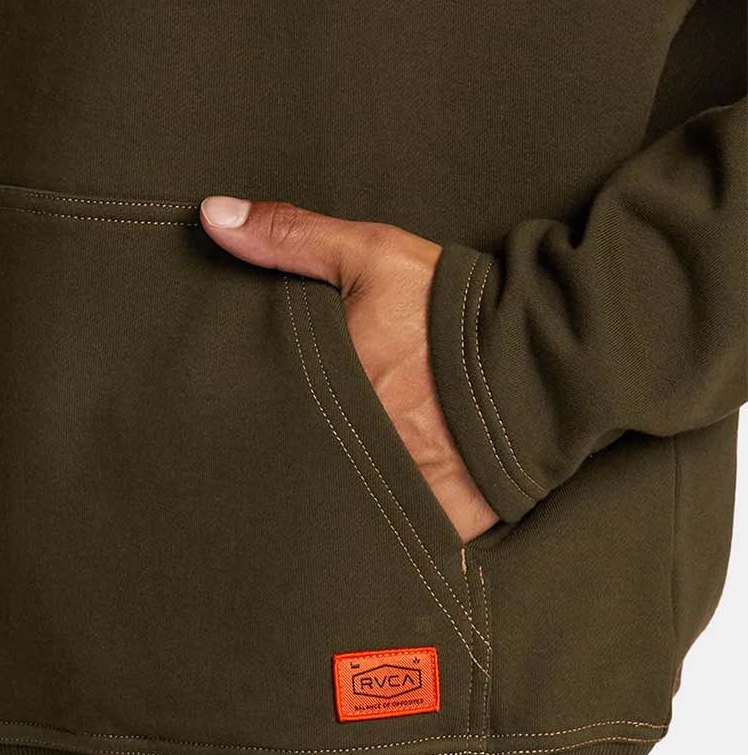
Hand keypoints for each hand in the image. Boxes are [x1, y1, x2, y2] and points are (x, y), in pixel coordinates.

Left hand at [199, 195, 498, 543]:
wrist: (544, 359)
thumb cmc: (452, 307)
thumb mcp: (372, 256)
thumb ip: (291, 238)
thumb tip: (210, 215)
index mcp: (328, 384)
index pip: (264, 409)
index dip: (256, 409)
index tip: (249, 408)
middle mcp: (355, 445)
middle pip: (297, 462)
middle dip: (291, 456)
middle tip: (287, 448)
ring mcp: (396, 490)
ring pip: (338, 506)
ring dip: (330, 496)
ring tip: (324, 485)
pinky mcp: (437, 521)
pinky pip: (391, 539)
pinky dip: (379, 530)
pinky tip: (367, 519)